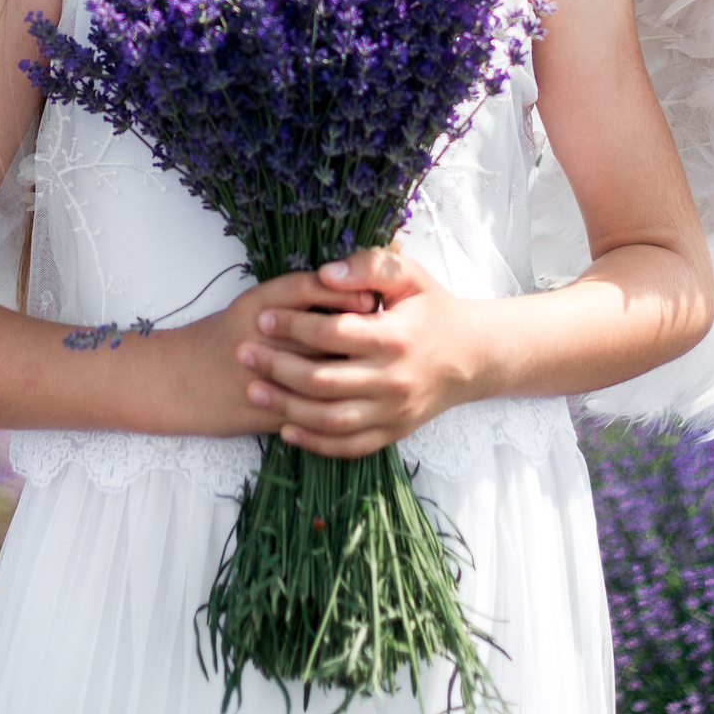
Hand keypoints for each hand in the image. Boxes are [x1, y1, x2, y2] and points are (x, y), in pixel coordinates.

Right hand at [163, 271, 377, 438]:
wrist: (174, 380)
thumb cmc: (218, 339)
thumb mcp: (251, 306)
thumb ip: (296, 299)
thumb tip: (351, 295)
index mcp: (257, 303)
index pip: (310, 288)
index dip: (346, 292)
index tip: (373, 297)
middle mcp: (261, 335)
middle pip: (324, 330)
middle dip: (360, 333)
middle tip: (390, 332)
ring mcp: (263, 375)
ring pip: (321, 372)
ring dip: (352, 371)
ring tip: (376, 368)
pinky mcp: (265, 409)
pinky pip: (310, 408)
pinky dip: (335, 404)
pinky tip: (354, 399)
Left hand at [235, 247, 490, 458]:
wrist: (470, 357)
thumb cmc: (431, 310)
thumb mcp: (409, 276)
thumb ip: (368, 267)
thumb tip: (325, 274)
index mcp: (395, 338)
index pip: (333, 333)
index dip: (293, 324)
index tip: (262, 318)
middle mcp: (394, 380)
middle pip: (323, 380)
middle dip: (277, 366)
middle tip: (243, 353)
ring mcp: (393, 412)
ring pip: (330, 419)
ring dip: (286, 407)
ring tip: (253, 389)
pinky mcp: (392, 433)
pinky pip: (348, 446)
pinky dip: (314, 443)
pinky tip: (285, 428)